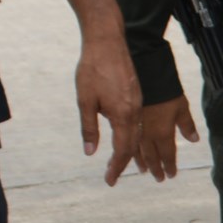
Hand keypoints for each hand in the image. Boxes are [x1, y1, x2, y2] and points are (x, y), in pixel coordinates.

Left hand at [75, 32, 142, 182]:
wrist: (107, 41)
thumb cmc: (93, 69)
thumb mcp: (85, 101)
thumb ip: (89, 128)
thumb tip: (90, 152)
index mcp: (123, 115)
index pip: (122, 150)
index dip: (116, 167)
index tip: (109, 181)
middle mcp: (135, 111)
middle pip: (133, 145)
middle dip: (124, 163)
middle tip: (112, 176)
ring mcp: (138, 102)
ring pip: (138, 134)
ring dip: (130, 151)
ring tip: (123, 163)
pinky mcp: (137, 94)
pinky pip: (138, 122)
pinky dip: (132, 135)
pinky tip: (126, 138)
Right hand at [116, 96, 199, 184]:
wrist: (146, 77)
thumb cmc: (166, 91)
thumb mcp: (182, 107)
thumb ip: (187, 125)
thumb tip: (194, 140)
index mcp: (164, 133)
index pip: (168, 155)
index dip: (170, 166)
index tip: (171, 175)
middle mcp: (149, 136)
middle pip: (153, 157)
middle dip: (156, 169)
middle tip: (159, 179)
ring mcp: (136, 130)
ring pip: (138, 152)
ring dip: (141, 163)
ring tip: (143, 171)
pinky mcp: (126, 123)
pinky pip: (127, 143)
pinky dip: (128, 152)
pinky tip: (127, 155)